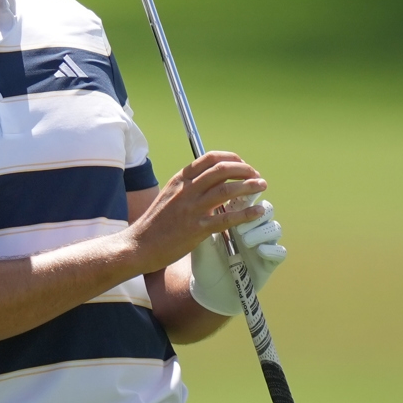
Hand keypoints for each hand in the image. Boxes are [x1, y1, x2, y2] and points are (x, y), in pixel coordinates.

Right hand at [126, 152, 267, 275]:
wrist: (140, 245)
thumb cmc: (156, 223)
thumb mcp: (169, 195)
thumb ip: (189, 187)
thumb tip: (211, 182)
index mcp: (180, 180)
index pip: (209, 158)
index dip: (231, 158)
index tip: (243, 165)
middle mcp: (186, 190)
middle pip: (221, 170)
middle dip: (244, 170)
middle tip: (256, 176)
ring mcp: (192, 209)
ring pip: (226, 190)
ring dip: (249, 186)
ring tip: (262, 186)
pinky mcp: (197, 228)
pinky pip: (227, 218)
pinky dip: (246, 213)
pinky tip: (257, 212)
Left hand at [188, 196, 286, 315]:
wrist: (210, 288)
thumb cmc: (205, 261)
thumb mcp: (201, 241)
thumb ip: (204, 221)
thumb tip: (206, 199)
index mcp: (238, 218)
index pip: (248, 199)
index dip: (247, 194)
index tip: (241, 197)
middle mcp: (253, 228)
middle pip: (266, 209)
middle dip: (256, 213)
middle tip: (239, 226)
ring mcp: (263, 244)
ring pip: (274, 228)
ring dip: (261, 231)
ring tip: (244, 240)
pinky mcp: (269, 262)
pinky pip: (280, 252)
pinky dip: (271, 249)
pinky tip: (259, 251)